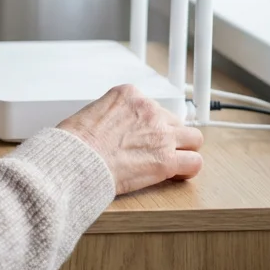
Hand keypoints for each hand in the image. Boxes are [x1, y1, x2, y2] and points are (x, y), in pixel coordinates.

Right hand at [56, 84, 203, 194]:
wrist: (75, 159)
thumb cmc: (75, 142)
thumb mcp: (90, 112)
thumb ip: (111, 115)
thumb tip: (113, 129)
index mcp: (128, 95)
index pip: (152, 105)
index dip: (148, 123)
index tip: (143, 134)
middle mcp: (148, 110)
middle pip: (173, 121)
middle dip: (166, 135)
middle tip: (154, 149)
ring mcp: (161, 134)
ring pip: (193, 138)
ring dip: (184, 149)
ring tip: (173, 160)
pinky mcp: (166, 160)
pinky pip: (194, 162)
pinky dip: (188, 169)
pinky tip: (178, 174)